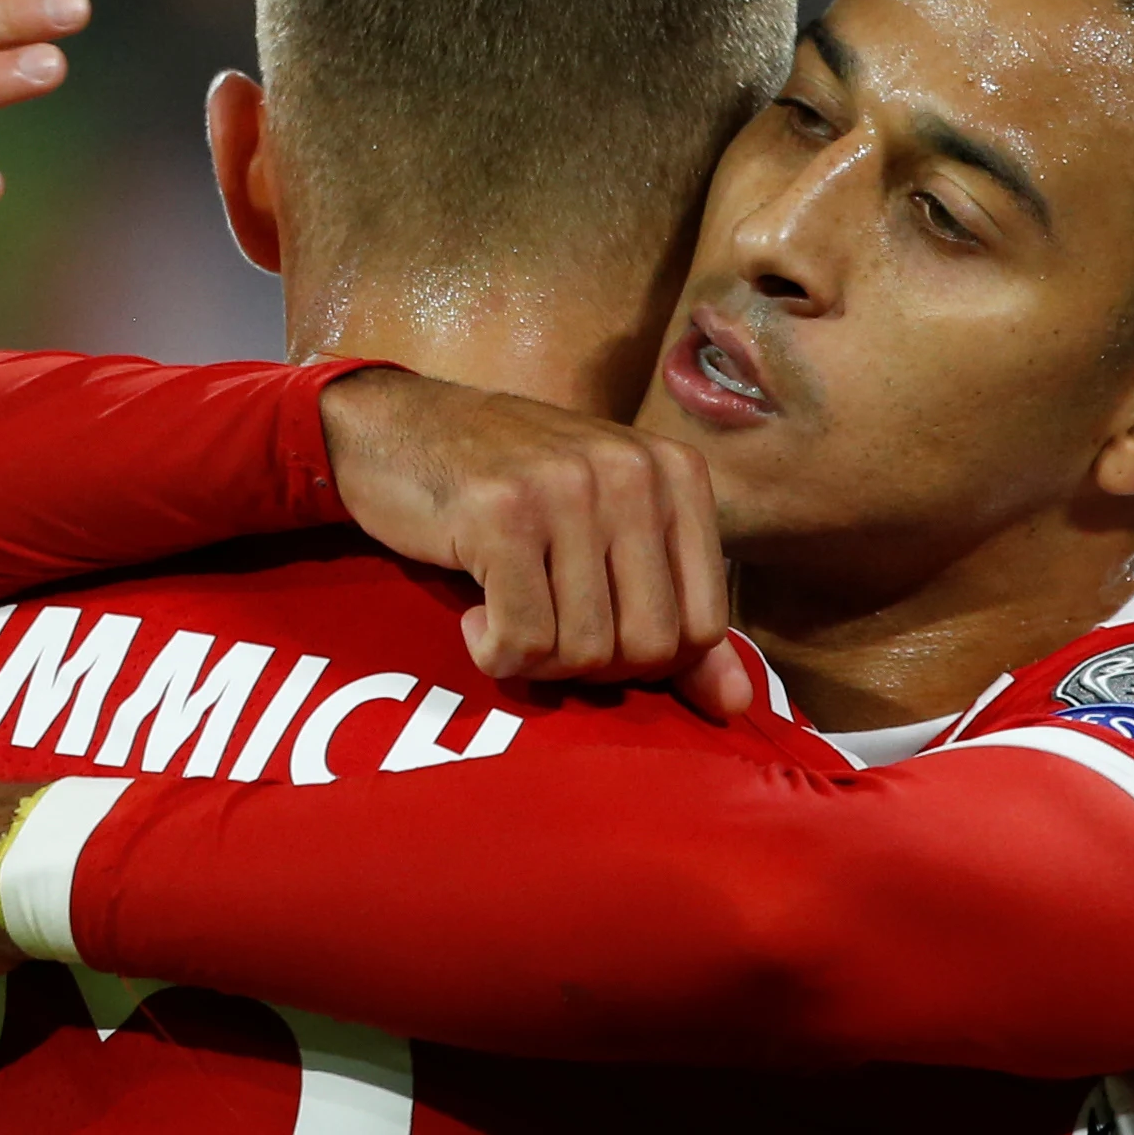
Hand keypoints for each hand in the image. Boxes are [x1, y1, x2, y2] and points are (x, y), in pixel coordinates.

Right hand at [317, 368, 751, 715]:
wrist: (396, 427)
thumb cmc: (509, 488)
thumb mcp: (605, 536)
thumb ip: (674, 618)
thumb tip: (737, 707)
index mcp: (677, 472)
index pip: (704, 626)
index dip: (646, 657)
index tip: (592, 627)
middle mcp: (633, 473)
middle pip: (648, 648)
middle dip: (591, 665)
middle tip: (543, 625)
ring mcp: (568, 490)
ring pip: (585, 651)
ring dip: (536, 658)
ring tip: (506, 610)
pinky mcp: (501, 515)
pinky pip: (523, 642)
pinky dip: (494, 652)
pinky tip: (475, 614)